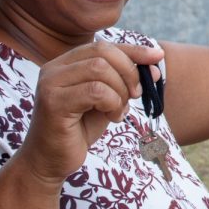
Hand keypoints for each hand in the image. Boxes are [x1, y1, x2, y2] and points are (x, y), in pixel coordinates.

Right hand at [19, 41, 164, 183]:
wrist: (50, 162)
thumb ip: (123, 80)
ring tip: (119, 111)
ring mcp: (51, 83)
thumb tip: (155, 63)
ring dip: (121, 91)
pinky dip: (113, 103)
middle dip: (129, 71)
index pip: (104, 46)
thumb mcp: (106, 99)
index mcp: (66, 63)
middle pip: (103, 52)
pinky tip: (112, 117)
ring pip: (100, 69)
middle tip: (136, 94)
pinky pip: (96, 91)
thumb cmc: (79, 130)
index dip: (134, 50)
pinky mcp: (53, 102)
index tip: (158, 57)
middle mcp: (54, 68)